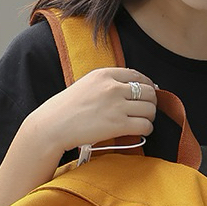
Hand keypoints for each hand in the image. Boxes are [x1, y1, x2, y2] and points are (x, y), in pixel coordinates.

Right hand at [28, 67, 157, 153]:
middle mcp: (113, 87)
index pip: (138, 76)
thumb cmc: (68, 108)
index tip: (148, 93)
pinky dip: (147, 129)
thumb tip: (132, 88)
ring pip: (149, 109)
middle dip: (151, 102)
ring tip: (142, 121)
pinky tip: (140, 131)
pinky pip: (145, 125)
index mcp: (105, 74)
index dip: (147, 85)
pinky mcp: (118, 125)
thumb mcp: (88, 84)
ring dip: (150, 117)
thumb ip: (108, 82)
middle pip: (148, 92)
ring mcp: (116, 106)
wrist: (55, 125)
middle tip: (146, 110)